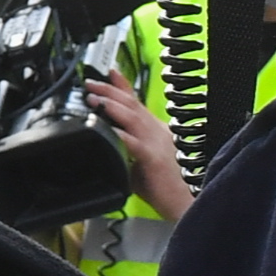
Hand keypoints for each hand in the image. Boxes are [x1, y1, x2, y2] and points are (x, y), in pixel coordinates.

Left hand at [85, 73, 191, 217]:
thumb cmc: (164, 187)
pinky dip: (120, 135)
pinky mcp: (154, 160)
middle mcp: (158, 132)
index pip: (137, 103)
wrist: (184, 204)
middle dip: (110, 91)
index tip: (110, 72)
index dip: (123, 85)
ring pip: (133, 117)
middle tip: (91, 83)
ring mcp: (157, 144)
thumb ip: (126, 149)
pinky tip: (109, 130)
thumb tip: (106, 143)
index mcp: (156, 131)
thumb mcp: (139, 162)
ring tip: (95, 99)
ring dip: (112, 106)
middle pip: (132, 104)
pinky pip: (134, 143)